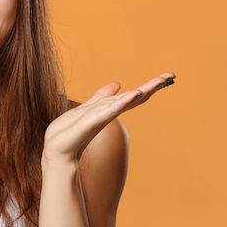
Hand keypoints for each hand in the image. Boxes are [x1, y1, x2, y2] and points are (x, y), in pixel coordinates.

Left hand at [42, 71, 175, 164]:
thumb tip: (118, 84)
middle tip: (170, 75)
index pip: (133, 96)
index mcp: (108, 110)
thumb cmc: (70, 131)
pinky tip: (132, 95)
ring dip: (138, 93)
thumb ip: (102, 97)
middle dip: (151, 87)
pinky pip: (107, 112)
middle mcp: (108, 114)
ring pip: (122, 103)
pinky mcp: (89, 124)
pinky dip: (120, 103)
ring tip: (155, 83)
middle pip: (134, 98)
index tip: (168, 76)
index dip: (150, 86)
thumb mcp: (86, 108)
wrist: (56, 151)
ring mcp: (100, 119)